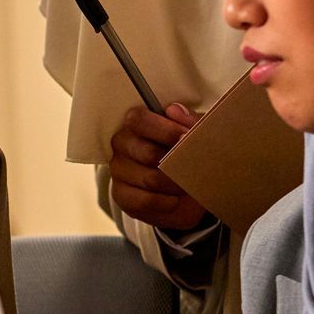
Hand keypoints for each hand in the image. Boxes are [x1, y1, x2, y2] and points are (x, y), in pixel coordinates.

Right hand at [108, 105, 207, 231]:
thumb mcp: (194, 135)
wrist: (185, 190)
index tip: (187, 138)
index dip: (165, 129)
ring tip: (188, 184)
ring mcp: (119, 171)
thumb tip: (175, 111)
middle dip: (177, 162)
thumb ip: (188, 121)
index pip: (138, 119)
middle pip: (148, 152)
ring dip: (175, 184)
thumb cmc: (185, 155)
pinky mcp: (121, 195)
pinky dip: (166, 202)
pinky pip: (144, 200)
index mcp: (135, 125)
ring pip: (150, 179)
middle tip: (194, 166)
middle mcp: (122, 145)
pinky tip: (175, 199)